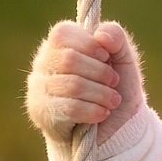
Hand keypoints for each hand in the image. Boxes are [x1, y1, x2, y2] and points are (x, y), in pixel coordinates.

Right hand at [26, 21, 145, 145]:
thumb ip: (116, 36)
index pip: (63, 34)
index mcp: (59, 44)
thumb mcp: (123, 57)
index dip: (91, 46)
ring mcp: (37, 87)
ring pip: (72, 85)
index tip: (107, 58)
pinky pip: (70, 108)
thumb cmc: (115, 86)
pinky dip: (94, 111)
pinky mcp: (40, 112)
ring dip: (102, 94)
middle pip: (69, 60)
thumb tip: (100, 36)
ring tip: (113, 100)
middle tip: (114, 82)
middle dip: (101, 73)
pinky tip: (102, 113)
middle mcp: (43, 63)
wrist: (115, 126)